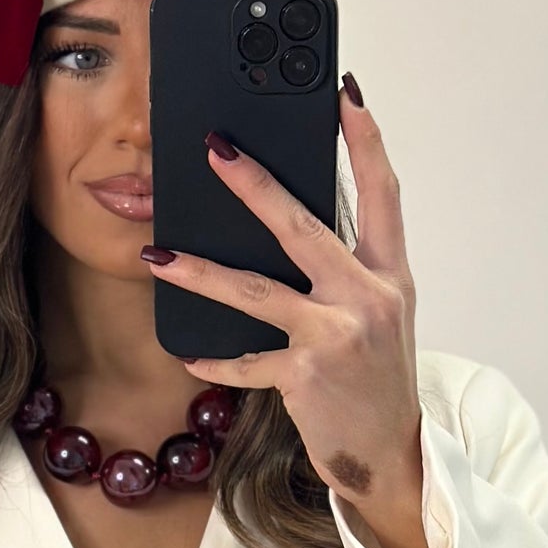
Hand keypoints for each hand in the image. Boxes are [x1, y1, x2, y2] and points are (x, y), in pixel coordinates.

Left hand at [142, 83, 430, 547]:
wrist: (388, 454)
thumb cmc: (375, 379)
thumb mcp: (378, 315)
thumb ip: (345, 270)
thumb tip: (286, 222)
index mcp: (390, 275)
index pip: (381, 193)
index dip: (365, 141)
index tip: (345, 93)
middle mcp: (368, 299)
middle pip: (303, 226)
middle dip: (255, 185)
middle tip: (215, 150)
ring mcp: (336, 336)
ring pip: (256, 291)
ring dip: (200, 271)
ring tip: (157, 254)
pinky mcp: (305, 376)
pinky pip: (247, 361)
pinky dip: (216, 361)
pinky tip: (189, 354)